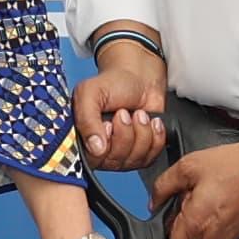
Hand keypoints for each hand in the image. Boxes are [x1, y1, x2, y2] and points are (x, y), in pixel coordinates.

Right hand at [72, 38, 169, 173]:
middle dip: (125, 133)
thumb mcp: (90, 93)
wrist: (139, 78)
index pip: (92, 159)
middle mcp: (102, 152)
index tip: (108, 123)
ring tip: (138, 114)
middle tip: (124, 112)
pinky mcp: (143, 154)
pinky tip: (152, 121)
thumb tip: (96, 149)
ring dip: (141, 132)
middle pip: (115, 161)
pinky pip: (151, 157)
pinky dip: (155, 137)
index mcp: (83, 139)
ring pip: (134, 160)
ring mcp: (123, 155)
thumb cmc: (112, 84)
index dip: (105, 143)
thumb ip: (86, 119)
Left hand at [153, 139, 238, 238]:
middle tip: (194, 194)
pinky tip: (222, 198)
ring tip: (211, 194)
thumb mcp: (187, 167)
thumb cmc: (233, 165)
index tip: (172, 208)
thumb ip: (162, 186)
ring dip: (200, 219)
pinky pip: (217, 231)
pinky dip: (215, 218)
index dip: (168, 223)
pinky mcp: (238, 232)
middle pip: (186, 238)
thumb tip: (153, 201)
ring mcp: (227, 236)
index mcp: (196, 224)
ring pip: (202, 235)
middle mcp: (212, 237)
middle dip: (184, 218)